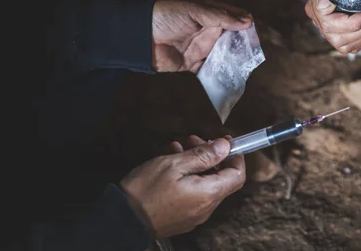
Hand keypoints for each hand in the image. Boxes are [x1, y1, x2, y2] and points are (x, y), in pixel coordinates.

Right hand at [120, 137, 244, 238]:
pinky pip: (193, 193)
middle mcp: (205, 207)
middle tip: (196, 140)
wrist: (122, 220)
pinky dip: (189, 176)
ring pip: (205, 183)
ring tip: (180, 148)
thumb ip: (203, 155)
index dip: (236, 157)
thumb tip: (224, 147)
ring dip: (197, 163)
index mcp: (208, 194)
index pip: (237, 175)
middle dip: (211, 155)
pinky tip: (172, 162)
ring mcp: (194, 214)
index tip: (227, 143)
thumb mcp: (174, 164)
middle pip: (221, 178)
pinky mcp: (182, 216)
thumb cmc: (146, 192)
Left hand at [152, 0, 252, 71]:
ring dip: (232, 62)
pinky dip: (217, 75)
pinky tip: (228, 79)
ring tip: (244, 69)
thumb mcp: (195, 10)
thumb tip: (248, 22)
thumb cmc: (166, 15)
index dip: (246, 26)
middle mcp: (207, 30)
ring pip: (222, 56)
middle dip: (242, 47)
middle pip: (231, 39)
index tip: (255, 36)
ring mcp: (200, 47)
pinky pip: (208, 70)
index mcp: (209, 13)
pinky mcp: (191, 63)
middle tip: (253, 56)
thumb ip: (221, 17)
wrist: (138, 35)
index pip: (234, 18)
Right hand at [304, 0, 360, 53]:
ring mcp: (321, 24)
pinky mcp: (332, 34)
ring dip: (360, 35)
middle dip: (356, 28)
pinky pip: (345, 48)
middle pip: (330, 30)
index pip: (322, 10)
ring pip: (338, 42)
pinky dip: (360, 41)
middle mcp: (313, 9)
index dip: (347, 20)